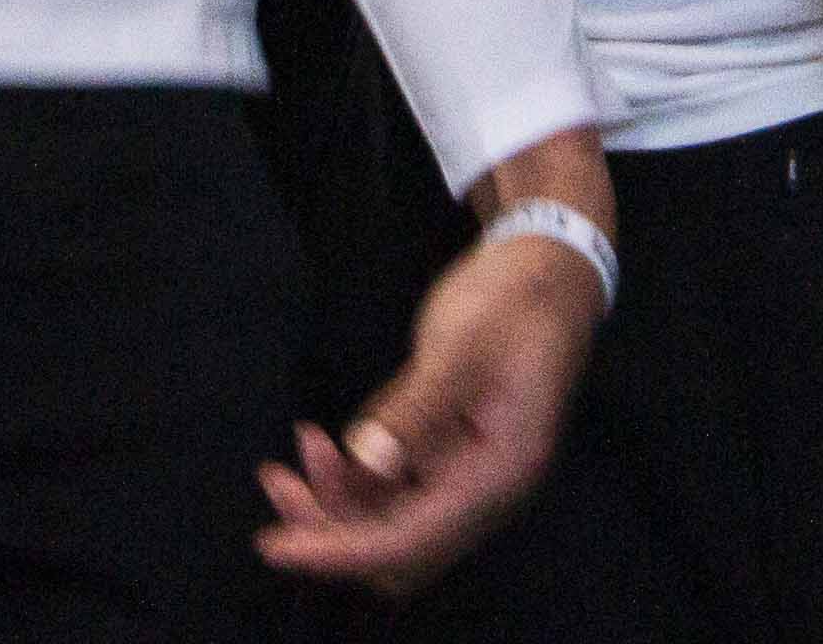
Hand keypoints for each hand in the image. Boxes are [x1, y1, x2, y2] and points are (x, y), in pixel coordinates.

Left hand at [257, 136, 609, 590]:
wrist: (548, 271)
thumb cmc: (512, 301)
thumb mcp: (461, 346)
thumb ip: (417, 408)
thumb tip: (367, 463)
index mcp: (498, 476)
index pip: (409, 541)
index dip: (339, 550)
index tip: (274, 545)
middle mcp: (486, 493)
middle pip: (397, 551)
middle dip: (330, 528)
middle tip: (277, 479)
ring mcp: (469, 478)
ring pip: (391, 525)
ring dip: (336, 502)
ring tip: (297, 449)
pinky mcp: (452, 458)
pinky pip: (395, 494)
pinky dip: (353, 480)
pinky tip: (322, 442)